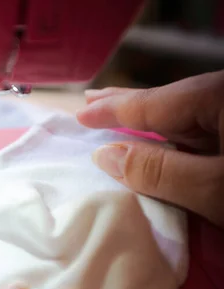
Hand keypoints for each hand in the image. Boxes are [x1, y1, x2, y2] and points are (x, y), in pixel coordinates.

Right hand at [76, 70, 223, 227]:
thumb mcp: (213, 188)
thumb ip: (157, 171)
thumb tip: (105, 155)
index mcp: (219, 96)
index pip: (152, 103)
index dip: (112, 110)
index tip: (80, 114)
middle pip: (169, 102)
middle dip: (128, 105)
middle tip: (91, 100)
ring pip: (187, 117)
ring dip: (151, 121)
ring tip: (119, 117)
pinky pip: (205, 132)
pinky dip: (177, 136)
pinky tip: (165, 138)